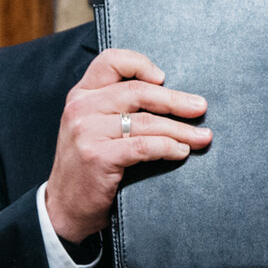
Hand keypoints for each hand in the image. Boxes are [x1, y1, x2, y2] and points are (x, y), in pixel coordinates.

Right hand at [46, 49, 212, 242]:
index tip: (164, 77)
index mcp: (81, 94)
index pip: (110, 61)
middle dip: (175, 100)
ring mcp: (86, 132)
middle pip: (138, 91)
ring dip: (181, 130)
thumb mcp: (95, 126)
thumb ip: (119, 106)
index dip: (140, 64)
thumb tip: (175, 97)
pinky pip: (144, 146)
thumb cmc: (91, 163)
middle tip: (201, 108)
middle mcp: (80, 108)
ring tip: (202, 137)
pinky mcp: (96, 156)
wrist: (65, 206)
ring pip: (146, 122)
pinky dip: (169, 148)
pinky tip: (181, 152)